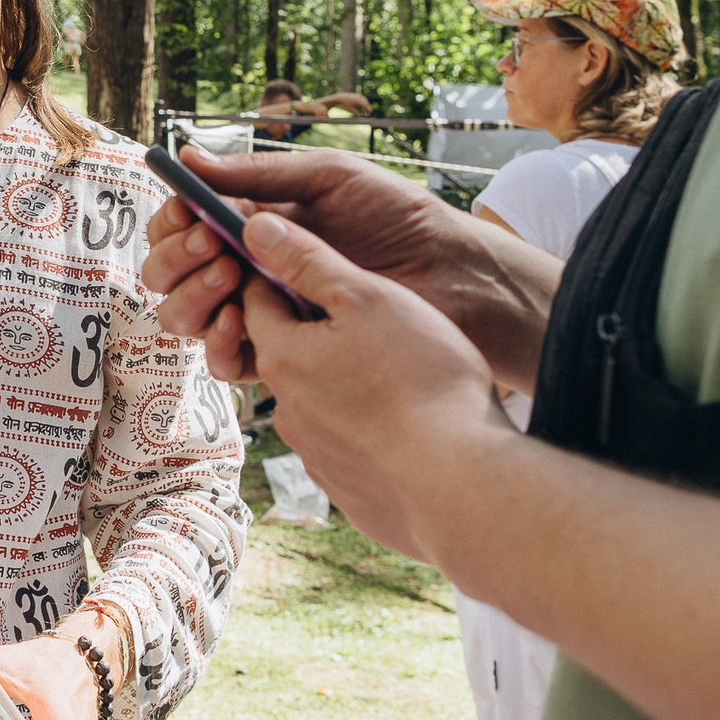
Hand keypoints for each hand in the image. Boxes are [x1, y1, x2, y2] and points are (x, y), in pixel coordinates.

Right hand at [141, 146, 558, 391]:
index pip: (182, 224)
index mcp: (252, 222)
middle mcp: (247, 268)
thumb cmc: (398, 218)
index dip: (172, 221)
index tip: (187, 211)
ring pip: (185, 316)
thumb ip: (257, 173)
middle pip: (172, 272)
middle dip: (177, 258)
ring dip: (192, 295)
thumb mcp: (328, 177)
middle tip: (213, 245)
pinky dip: (218, 343)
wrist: (452, 275)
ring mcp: (262, 312)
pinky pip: (226, 361)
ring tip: (232, 278)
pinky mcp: (285, 355)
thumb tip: (188, 158)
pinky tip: (237, 324)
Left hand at [232, 210, 512, 562]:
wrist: (463, 487)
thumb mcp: (369, 299)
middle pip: (289, 354)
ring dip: (345, 385)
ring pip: (319, 403)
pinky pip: (350, 449)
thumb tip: (255, 228)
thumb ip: (310, 262)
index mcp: (282, 357)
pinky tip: (409, 427)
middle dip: (317, 333)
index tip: (309, 263)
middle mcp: (285, 411)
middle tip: (370, 321)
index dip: (281, 274)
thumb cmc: (423, 382)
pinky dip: (369, 433)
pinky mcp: (347, 491)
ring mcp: (315, 456)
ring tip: (398, 376)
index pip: (258, 300)